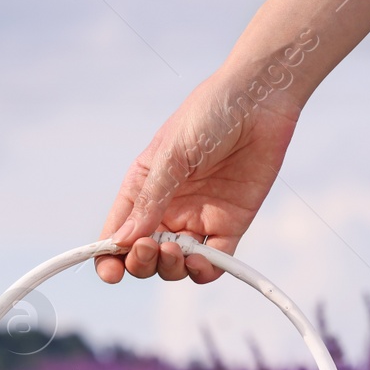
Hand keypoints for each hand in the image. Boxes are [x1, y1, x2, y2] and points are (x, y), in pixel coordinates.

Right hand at [95, 74, 299, 285]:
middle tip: (149, 249)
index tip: (112, 272)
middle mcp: (167, 208)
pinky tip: (201, 262)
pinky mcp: (231, 223)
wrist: (261, 96)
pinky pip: (215, 260)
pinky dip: (205, 270)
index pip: (117, 233)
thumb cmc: (209, 114)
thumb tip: (120, 242)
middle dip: (140, 262)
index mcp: (142, 189)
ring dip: (170, 268)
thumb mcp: (170, 156)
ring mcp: (199, 218)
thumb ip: (148, 200)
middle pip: (143, 256)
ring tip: (177, 251)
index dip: (109, 258)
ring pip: (176, 264)